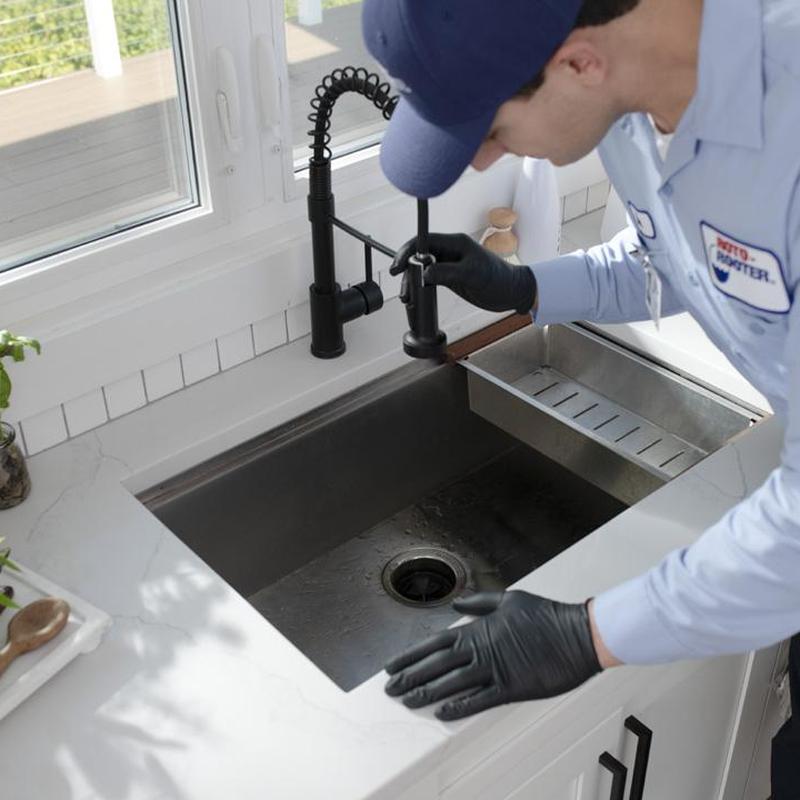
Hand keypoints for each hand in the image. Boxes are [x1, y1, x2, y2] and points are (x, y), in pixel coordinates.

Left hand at [384, 590, 601, 720]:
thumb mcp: (509, 599)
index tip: (392, 665)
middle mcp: (482, 650)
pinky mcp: (511, 688)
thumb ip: (479, 603)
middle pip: (436, 666)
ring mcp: (495, 670)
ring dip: (427, 693)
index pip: (435, 644)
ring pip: (452, 684)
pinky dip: (460, 707)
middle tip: (391, 688)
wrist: (577, 634)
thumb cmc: (546, 615)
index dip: (411, 656)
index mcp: (479, 629)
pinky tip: (443, 712)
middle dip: (411, 676)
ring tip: (408, 701)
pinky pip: (480, 700)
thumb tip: (457, 604)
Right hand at [390, 233, 536, 313]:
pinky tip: (416, 297)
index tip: (398, 267)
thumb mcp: (472, 275)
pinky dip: (420, 287)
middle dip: (407, 271)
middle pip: (419, 256)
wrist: (511, 292)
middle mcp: (450, 251)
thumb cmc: (498, 279)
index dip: (407, 252)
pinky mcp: (450, 277)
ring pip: (422, 270)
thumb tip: (424, 274)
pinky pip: (429, 279)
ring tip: (408, 298)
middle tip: (404, 289)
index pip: (424, 242)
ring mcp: (449, 264)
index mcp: (455, 243)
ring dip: (412, 282)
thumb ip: (447, 273)